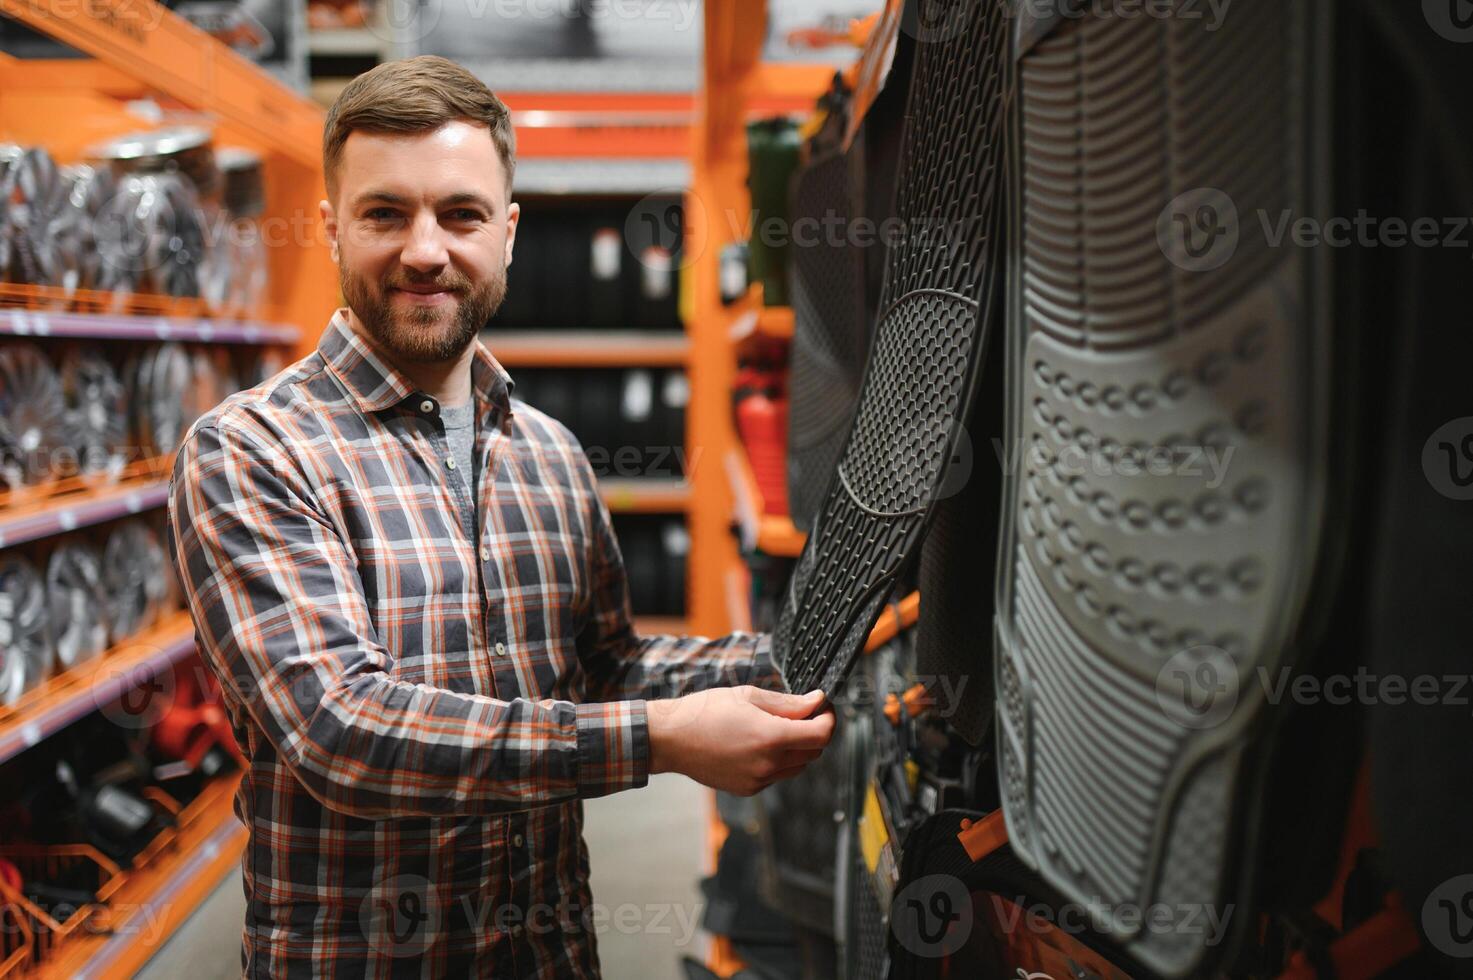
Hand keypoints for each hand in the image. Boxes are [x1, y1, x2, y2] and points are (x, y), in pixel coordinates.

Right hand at [646, 686, 835, 795]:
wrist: (670, 739)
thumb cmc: (705, 711)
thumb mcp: (748, 696)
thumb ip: (788, 703)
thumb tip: (816, 701)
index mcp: (770, 737)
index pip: (822, 735)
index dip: (829, 719)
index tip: (824, 706)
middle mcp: (768, 764)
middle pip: (814, 752)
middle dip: (815, 731)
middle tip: (804, 711)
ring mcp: (758, 780)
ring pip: (798, 766)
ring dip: (799, 747)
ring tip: (778, 726)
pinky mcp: (748, 789)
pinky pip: (777, 775)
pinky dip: (779, 760)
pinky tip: (759, 743)